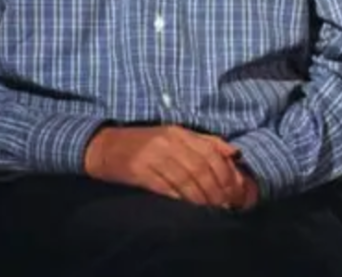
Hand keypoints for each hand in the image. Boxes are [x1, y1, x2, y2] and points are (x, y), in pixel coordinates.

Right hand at [84, 125, 251, 208]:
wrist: (106, 147)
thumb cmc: (145, 143)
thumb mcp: (176, 136)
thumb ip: (206, 143)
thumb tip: (234, 153)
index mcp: (180, 132)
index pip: (210, 152)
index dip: (225, 173)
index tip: (234, 189)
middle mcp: (168, 142)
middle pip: (200, 167)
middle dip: (216, 188)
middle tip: (225, 204)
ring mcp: (153, 156)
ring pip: (185, 179)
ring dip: (201, 197)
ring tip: (211, 209)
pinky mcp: (139, 171)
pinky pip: (165, 187)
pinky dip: (180, 199)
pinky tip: (189, 208)